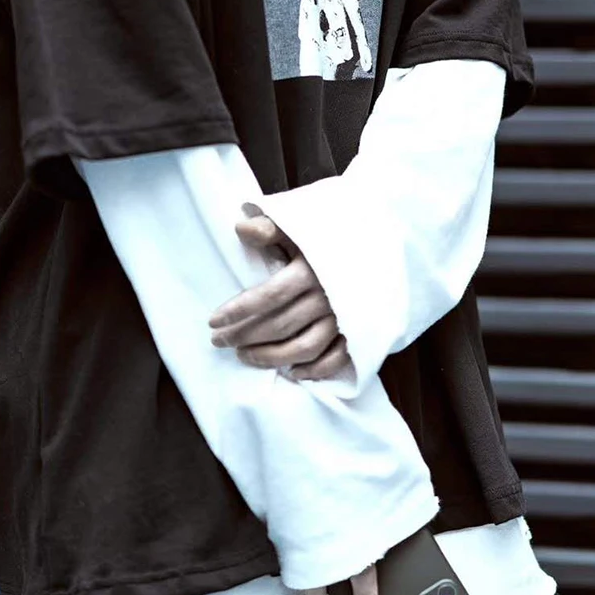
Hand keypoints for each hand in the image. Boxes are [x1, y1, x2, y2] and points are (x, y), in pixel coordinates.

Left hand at [208, 204, 351, 381]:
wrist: (381, 238)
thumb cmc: (330, 232)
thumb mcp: (300, 222)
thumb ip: (270, 226)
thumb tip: (240, 229)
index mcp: (311, 269)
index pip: (268, 296)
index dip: (238, 310)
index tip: (213, 321)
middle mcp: (327, 297)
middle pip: (280, 325)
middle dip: (244, 336)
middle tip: (219, 341)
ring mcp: (343, 317)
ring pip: (303, 347)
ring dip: (270, 357)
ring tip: (244, 356)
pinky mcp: (358, 331)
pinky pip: (335, 359)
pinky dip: (313, 370)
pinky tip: (290, 372)